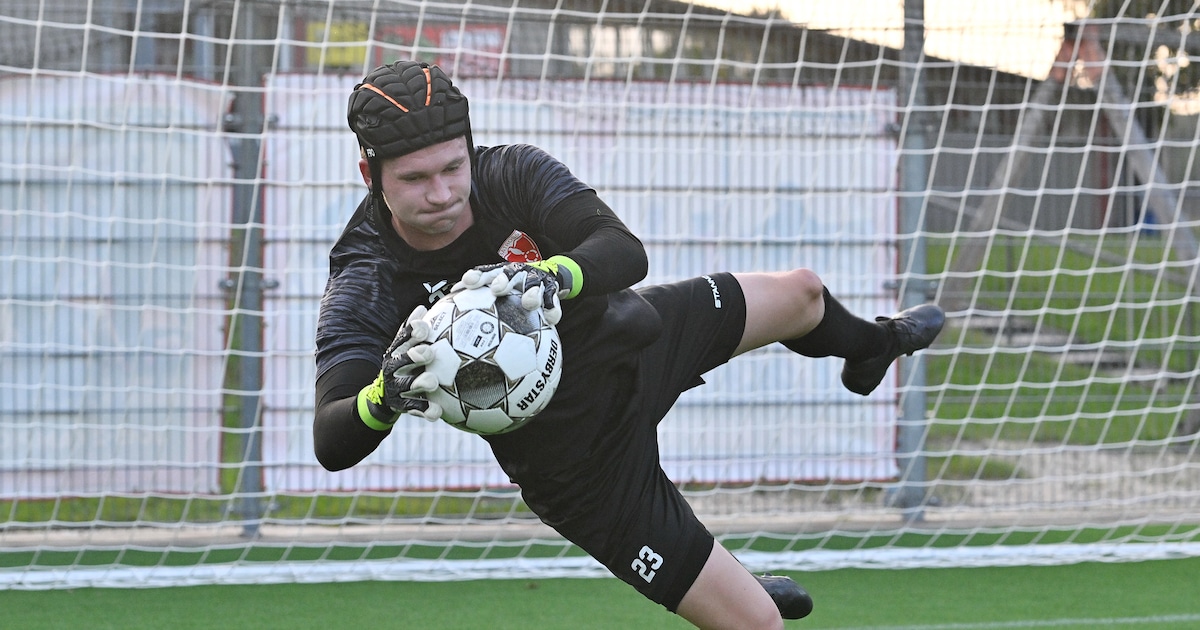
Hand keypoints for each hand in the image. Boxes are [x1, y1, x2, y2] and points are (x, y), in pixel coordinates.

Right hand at [358, 306, 448, 426]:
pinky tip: (437, 412)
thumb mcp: (404, 348)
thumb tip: (422, 307)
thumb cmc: (403, 366)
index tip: (423, 326)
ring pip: (407, 386)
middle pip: (400, 360)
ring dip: (420, 383)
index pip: (402, 339)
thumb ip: (412, 332)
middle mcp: (392, 368)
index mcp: (395, 351)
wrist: (382, 397)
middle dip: (413, 356)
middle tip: (428, 352)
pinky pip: (415, 409)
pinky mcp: (401, 406)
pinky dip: (425, 410)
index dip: (411, 332)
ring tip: (432, 382)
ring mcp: (395, 388)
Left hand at [456, 258, 576, 325]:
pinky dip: (552, 309)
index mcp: (501, 273)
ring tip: (529, 303)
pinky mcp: (552, 289)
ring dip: (531, 293)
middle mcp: (518, 272)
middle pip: (509, 274)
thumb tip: (452, 315)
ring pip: (534, 285)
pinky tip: (552, 319)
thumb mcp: (500, 289)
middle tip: (497, 290)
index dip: (477, 276)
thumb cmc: (515, 288)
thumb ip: (480, 301)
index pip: (487, 272)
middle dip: (503, 280)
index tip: (468, 283)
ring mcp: (536, 279)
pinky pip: (552, 300)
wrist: (548, 275)